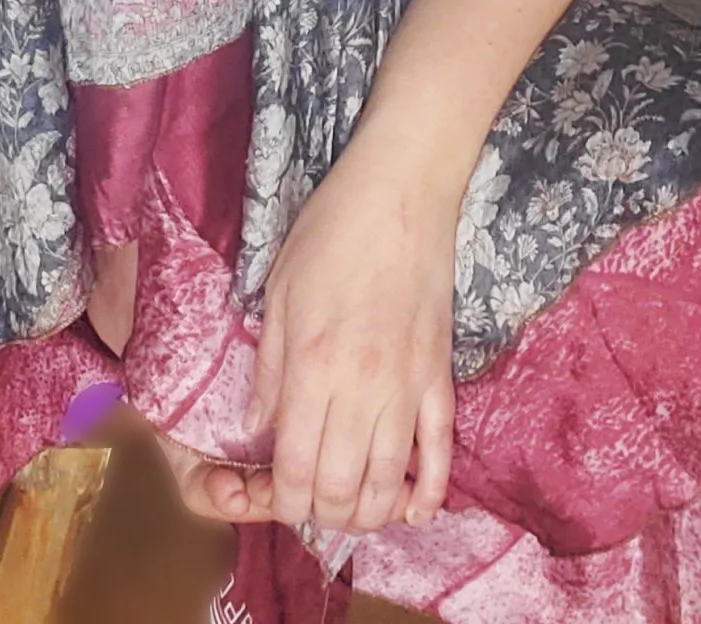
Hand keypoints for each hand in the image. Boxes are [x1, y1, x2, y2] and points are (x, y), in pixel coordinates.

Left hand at [224, 140, 457, 535]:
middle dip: (320, 511)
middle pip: (341, 489)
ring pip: (390, 482)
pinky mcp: (441, 374)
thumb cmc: (331, 230)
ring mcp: (409, 386)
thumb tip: (260, 425)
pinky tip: (414, 508)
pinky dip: (429, 489)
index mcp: (313, 368)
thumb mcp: (279, 290)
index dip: (283, 500)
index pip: (296, 471)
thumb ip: (269, 366)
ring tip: (350, 505)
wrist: (401, 189)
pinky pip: (440, 449)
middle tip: (310, 499)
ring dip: (368, 510)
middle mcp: (362, 389)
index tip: (276, 494)